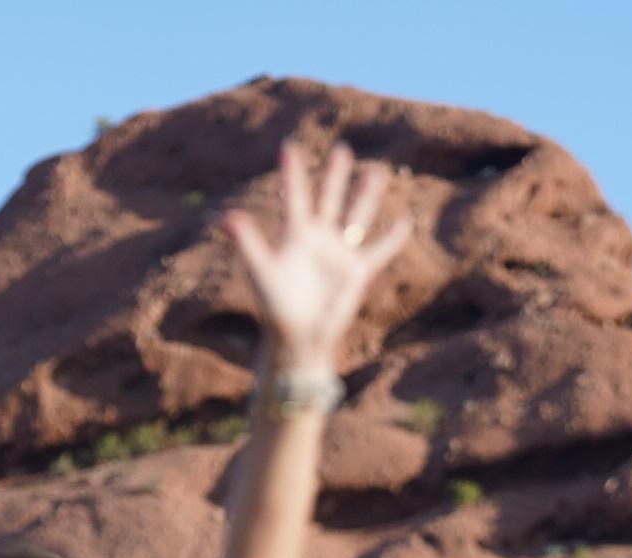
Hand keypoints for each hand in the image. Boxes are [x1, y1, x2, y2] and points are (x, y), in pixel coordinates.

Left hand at [223, 139, 411, 374]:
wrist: (297, 337)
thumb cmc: (275, 305)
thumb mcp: (261, 270)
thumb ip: (248, 242)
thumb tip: (226, 218)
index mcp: (295, 234)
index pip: (294, 196)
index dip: (292, 173)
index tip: (290, 147)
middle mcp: (319, 238)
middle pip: (329, 199)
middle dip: (335, 176)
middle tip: (342, 150)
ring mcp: (339, 253)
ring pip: (356, 217)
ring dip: (366, 196)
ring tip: (378, 171)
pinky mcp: (356, 272)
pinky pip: (378, 251)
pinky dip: (392, 239)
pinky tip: (405, 222)